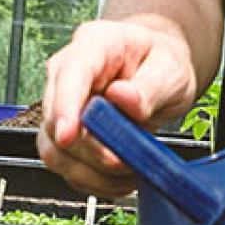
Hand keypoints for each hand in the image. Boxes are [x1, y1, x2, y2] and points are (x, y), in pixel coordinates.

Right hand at [39, 18, 196, 198]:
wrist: (158, 71)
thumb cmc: (162, 63)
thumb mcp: (171, 71)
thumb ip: (149, 87)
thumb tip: (122, 97)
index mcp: (96, 44)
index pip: (69, 74)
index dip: (65, 106)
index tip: (69, 136)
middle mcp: (69, 72)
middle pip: (56, 117)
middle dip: (90, 149)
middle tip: (126, 162)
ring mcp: (62, 102)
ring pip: (53, 148)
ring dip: (89, 171)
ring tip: (126, 173)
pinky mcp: (64, 131)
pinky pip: (64, 164)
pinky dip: (91, 179)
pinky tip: (117, 178)